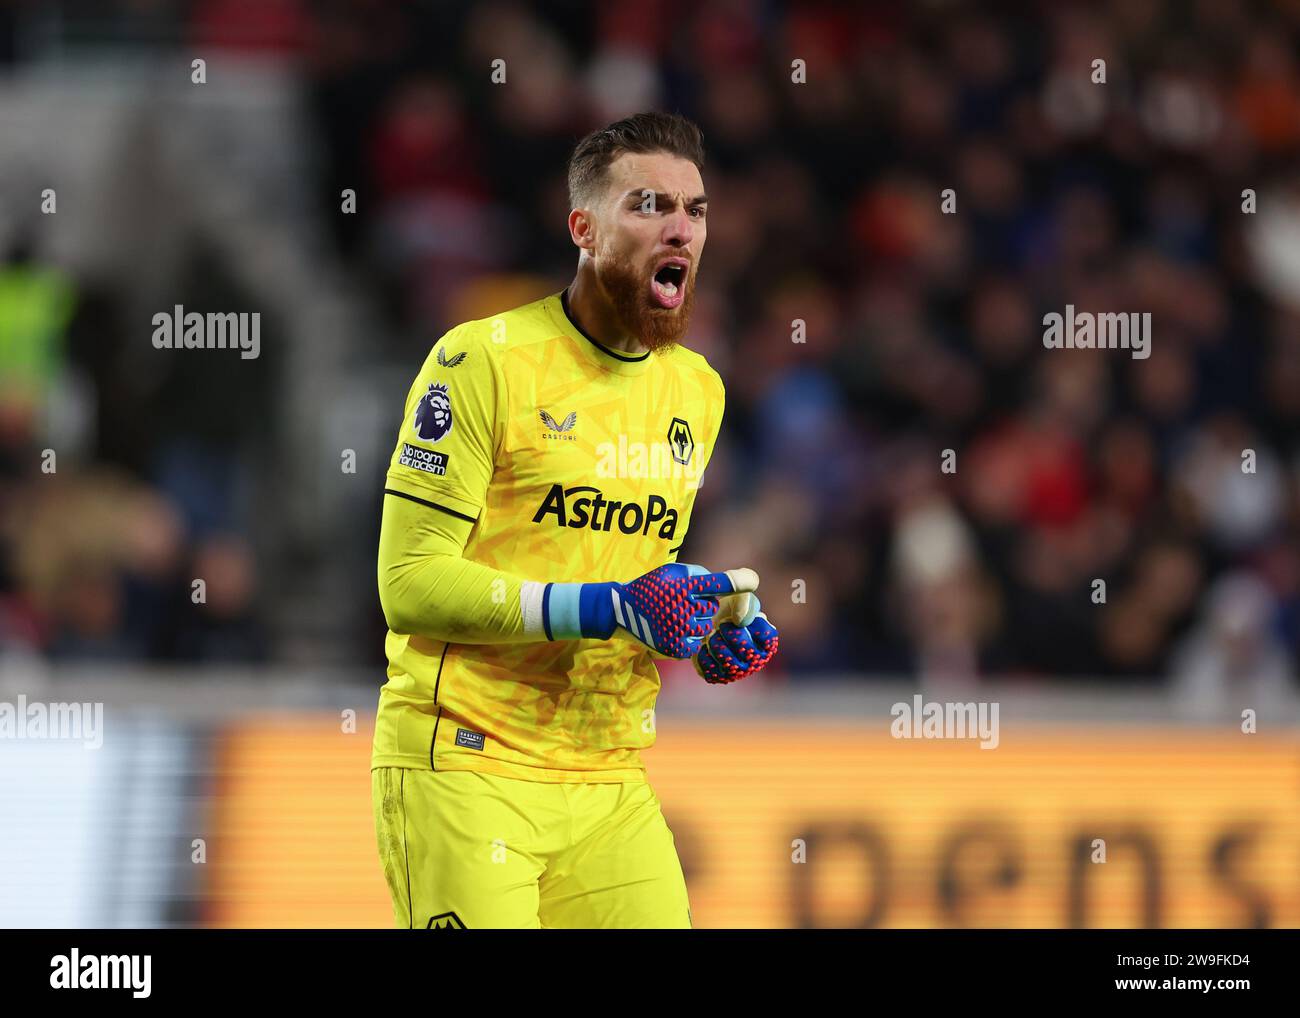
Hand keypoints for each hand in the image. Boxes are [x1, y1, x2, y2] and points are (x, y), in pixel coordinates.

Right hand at [601, 563, 758, 658]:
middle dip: (703, 605)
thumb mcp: (671, 571)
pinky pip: (696, 642)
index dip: (738, 582)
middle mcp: (682, 608)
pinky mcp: (675, 648)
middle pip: (713, 608)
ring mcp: (679, 630)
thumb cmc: (652, 587)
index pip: (717, 584)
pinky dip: (689, 637)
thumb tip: (725, 584)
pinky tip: (673, 629)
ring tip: (676, 616)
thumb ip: (698, 574)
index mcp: (682, 587)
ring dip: (697, 622)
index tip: (752, 581)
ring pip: (707, 627)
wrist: (622, 611)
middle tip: (681, 602)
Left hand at [693, 592, 778, 682]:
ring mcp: (738, 672)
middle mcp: (756, 660)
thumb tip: (742, 621)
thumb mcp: (738, 597)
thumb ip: (745, 602)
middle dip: (730, 633)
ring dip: (716, 644)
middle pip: (747, 650)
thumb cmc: (727, 609)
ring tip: (712, 635)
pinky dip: (703, 655)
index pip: (766, 636)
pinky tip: (703, 646)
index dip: (750, 625)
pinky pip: (711, 670)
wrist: (705, 622)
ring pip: (729, 663)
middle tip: (721, 624)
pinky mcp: (718, 677)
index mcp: (767, 641)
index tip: (737, 618)